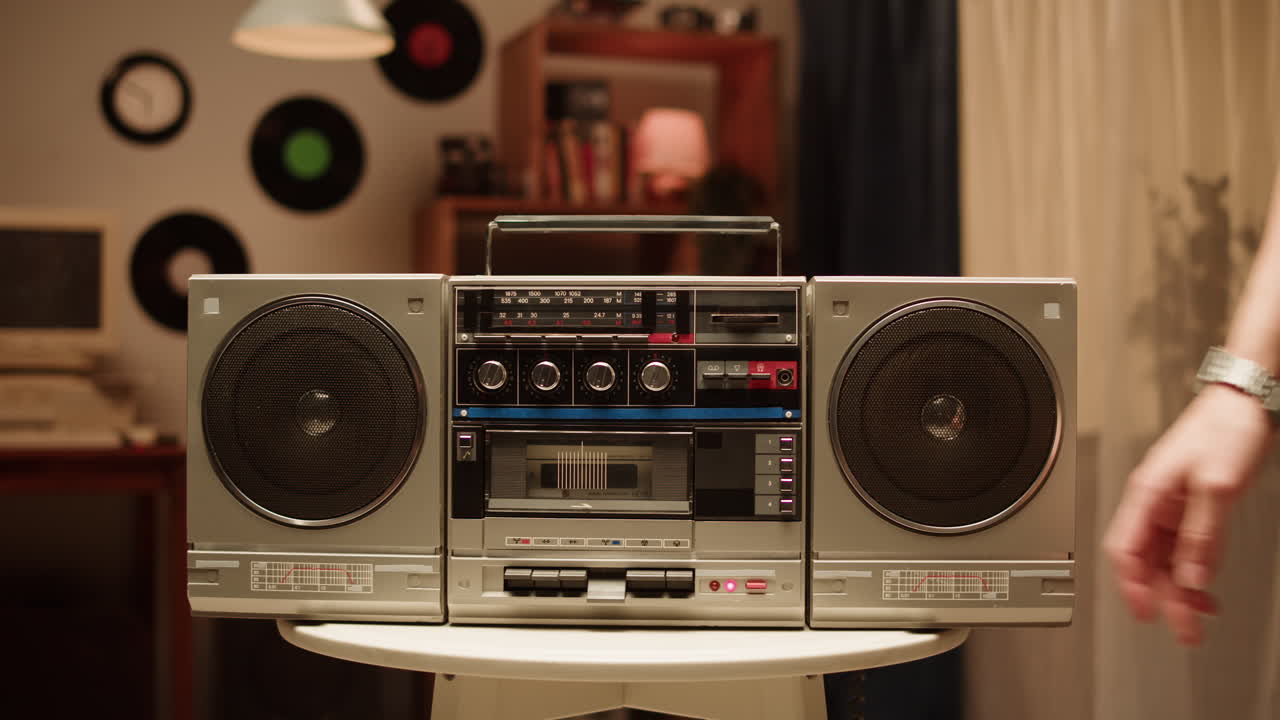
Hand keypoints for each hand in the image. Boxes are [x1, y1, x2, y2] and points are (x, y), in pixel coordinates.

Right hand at [1103, 383, 1273, 644]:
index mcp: (1146, 494)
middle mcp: (1153, 502)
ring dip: (1179, 588)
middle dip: (1161, 597)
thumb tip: (1191, 577)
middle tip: (1183, 628)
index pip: (1123, 549)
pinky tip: (1206, 584)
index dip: (1131, 585)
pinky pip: (1184, 548)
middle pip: (1144, 561)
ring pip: (1165, 558)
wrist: (1245, 402)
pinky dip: (1194, 571)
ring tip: (1198, 615)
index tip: (1146, 613)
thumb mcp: (1217, 487)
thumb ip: (1202, 535)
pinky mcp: (1190, 506)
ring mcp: (1171, 505)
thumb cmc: (1224, 429)